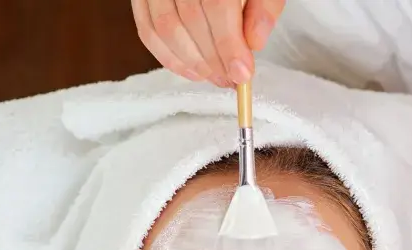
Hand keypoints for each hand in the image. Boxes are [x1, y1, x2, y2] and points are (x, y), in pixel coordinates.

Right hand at [131, 0, 285, 85]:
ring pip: (166, 29)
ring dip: (192, 62)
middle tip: (232, 79)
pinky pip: (148, 30)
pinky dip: (168, 57)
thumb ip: (264, 6)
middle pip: (190, 20)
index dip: (229, 44)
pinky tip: (191, 70)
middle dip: (213, 60)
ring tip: (215, 76)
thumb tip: (254, 43)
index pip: (217, 5)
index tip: (242, 73)